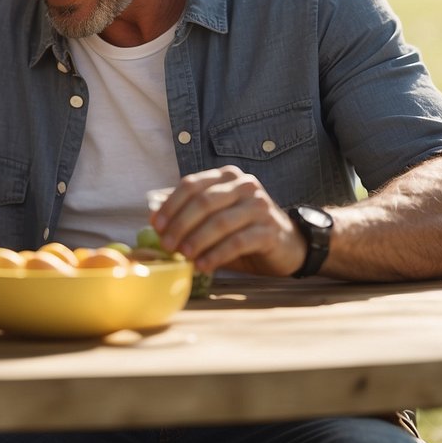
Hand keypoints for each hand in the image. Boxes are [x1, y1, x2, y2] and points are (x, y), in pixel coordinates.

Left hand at [150, 166, 307, 275]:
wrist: (288, 244)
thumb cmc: (243, 230)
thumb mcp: (215, 218)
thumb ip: (188, 215)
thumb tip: (153, 220)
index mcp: (226, 176)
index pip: (191, 184)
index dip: (171, 205)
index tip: (156, 226)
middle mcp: (244, 185)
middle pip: (204, 202)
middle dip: (180, 225)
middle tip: (167, 245)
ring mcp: (259, 205)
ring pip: (219, 222)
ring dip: (197, 240)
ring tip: (183, 256)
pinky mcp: (269, 230)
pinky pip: (237, 241)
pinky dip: (216, 254)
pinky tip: (203, 266)